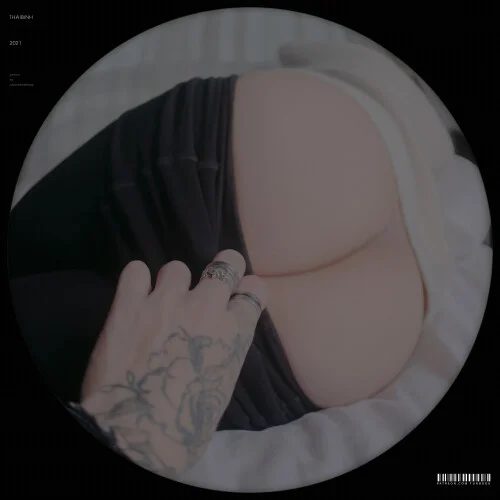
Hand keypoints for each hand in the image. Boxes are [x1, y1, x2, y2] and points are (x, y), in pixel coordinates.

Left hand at [80, 249, 267, 477]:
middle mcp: (206, 307)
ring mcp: (167, 302)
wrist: (136, 436)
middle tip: (210, 280)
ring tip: (161, 302)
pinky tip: (135, 296)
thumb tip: (215, 337)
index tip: (238, 295)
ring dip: (172, 283)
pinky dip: (136, 281)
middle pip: (226, 263)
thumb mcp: (222, 386)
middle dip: (222, 268)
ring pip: (177, 267)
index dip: (246, 290)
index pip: (254, 290)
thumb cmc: (185, 426)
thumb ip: (224, 349)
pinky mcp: (130, 305)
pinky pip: (136, 270)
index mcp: (234, 332)